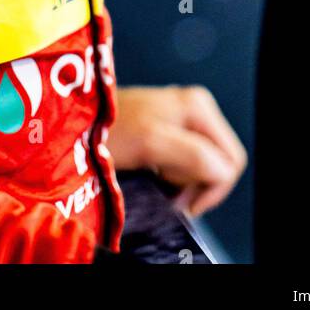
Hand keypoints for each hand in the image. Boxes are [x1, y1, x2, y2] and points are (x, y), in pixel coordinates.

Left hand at [107, 85, 246, 216]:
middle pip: (220, 162)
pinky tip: (154, 171)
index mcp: (200, 108)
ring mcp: (184, 116)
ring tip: (157, 178)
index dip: (210, 189)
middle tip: (166, 187)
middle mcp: (197, 107)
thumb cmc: (109, 129)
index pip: (230, 162)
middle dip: (197, 183)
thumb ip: (192, 155)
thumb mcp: (152, 143)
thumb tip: (223, 171)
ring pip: (204, 164)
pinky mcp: (171, 127)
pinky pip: (188, 160)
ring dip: (184, 180)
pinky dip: (175, 172)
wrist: (78, 120)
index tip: (182, 201)